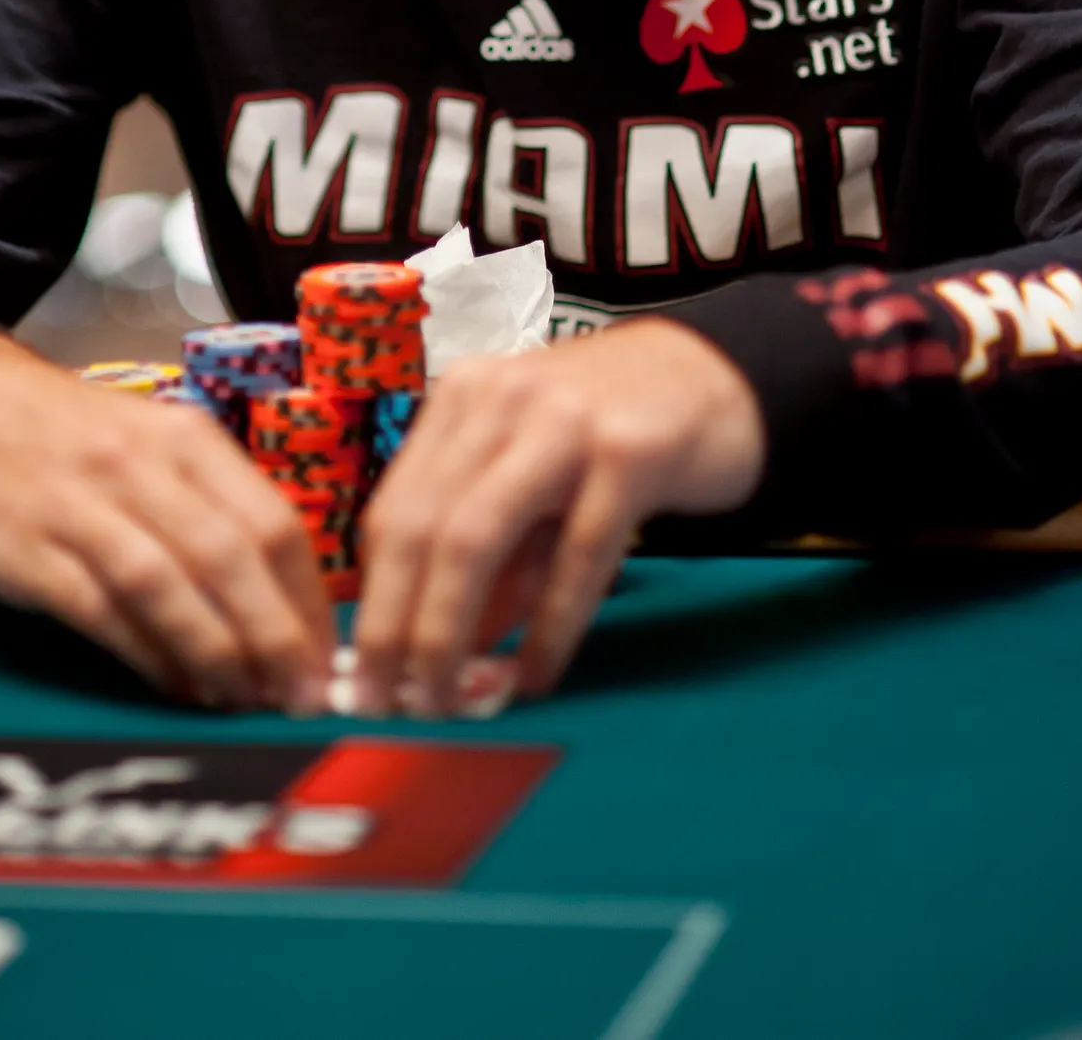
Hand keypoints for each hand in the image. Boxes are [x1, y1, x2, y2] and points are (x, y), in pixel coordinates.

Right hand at [0, 330, 332, 711]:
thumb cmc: (77, 436)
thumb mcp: (156, 443)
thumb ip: (213, 507)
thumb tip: (284, 601)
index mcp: (188, 439)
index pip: (273, 521)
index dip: (308, 600)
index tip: (328, 659)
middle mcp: (141, 466)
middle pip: (228, 556)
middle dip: (275, 636)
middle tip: (302, 698)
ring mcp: (82, 506)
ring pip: (167, 585)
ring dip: (215, 651)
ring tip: (245, 701)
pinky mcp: (29, 549)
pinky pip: (100, 611)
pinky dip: (145, 655)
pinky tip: (177, 687)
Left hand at [352, 318, 764, 715]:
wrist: (719, 373)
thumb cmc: (613, 431)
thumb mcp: (536, 478)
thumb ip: (492, 554)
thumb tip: (437, 654)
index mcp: (464, 398)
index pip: (392, 510)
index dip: (370, 602)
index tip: (363, 677)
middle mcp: (500, 399)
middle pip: (420, 528)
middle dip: (396, 630)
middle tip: (395, 708)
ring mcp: (562, 421)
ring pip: (474, 539)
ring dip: (450, 633)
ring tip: (449, 704)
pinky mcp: (629, 452)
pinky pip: (575, 555)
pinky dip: (550, 626)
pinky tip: (537, 675)